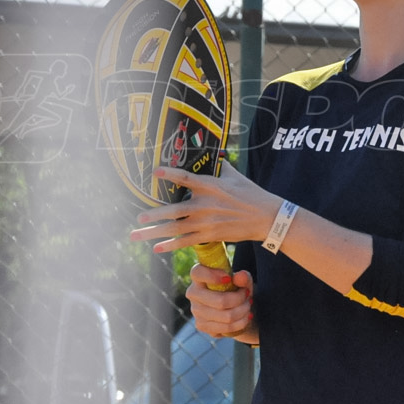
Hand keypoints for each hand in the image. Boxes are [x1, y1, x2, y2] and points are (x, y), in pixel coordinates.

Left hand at [129, 165, 280, 252]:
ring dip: (154, 232)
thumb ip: (222, 166)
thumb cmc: (251, 194)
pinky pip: (186, 242)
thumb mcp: (236, 176)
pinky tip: (157, 248)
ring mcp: (206, 222)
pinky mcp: (210, 236)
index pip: (186, 178)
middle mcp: (205, 204)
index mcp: (211, 185)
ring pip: (175, 229)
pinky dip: (170, 246)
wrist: (266, 217)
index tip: (155, 172)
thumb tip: (216, 155)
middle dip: (154, 216)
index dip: (170, 173)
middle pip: (174, 211)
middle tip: (139, 218)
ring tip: (137, 234)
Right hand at [187, 264, 256, 340]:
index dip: (212, 276)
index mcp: (199, 277)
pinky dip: (241, 322)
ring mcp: (196, 311)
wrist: (235, 309)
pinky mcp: (201, 325)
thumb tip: (241, 276)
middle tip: (248, 294)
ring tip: (248, 305)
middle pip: (219, 301)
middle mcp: (193, 293)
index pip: (197, 273)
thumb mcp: (243, 281)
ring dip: (243, 311)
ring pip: (226, 316)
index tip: (228, 279)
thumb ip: (243, 277)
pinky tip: (245, 317)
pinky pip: (226, 327)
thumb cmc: (236, 289)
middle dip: (240, 299)